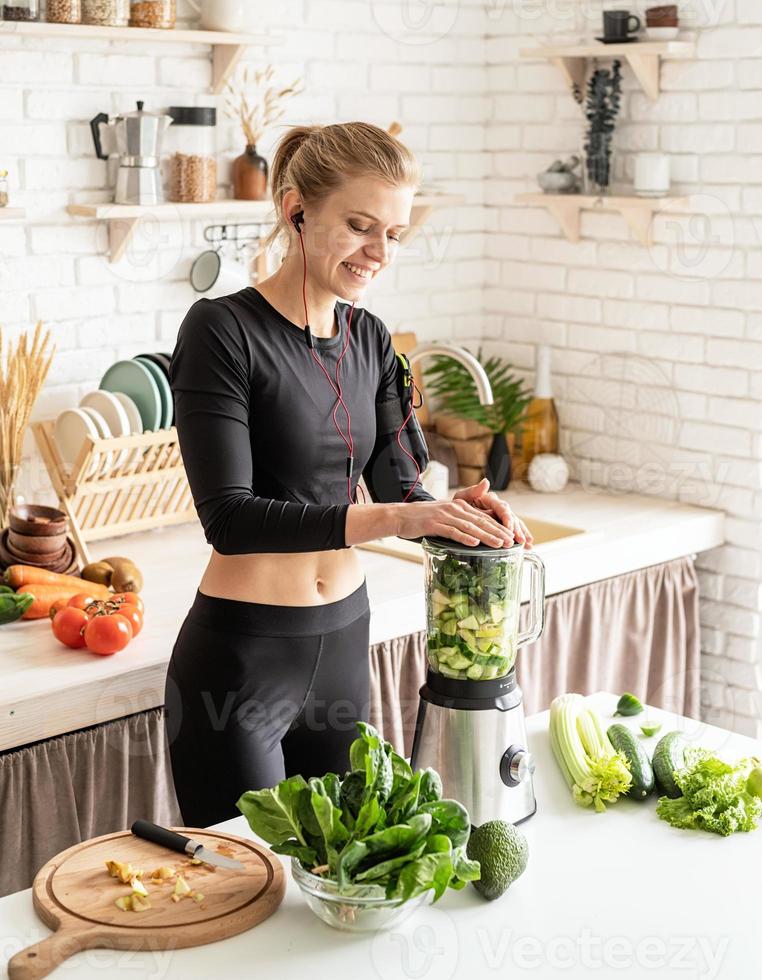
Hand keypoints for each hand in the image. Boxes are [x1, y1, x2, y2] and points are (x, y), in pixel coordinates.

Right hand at [395, 497, 515, 548]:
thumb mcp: (447, 513)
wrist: (401, 516)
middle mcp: (455, 509)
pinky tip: (474, 544)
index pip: (484, 516)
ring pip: (470, 527)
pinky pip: (452, 531)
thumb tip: (478, 527)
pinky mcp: (434, 524)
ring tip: (499, 544)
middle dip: (498, 532)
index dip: (499, 526)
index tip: (512, 535)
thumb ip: (464, 516)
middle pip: (480, 521)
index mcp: (460, 506)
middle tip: (511, 541)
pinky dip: (464, 538)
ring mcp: (444, 516)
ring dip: (486, 536)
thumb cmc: (424, 518)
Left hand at [453, 478, 533, 548]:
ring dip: (521, 534)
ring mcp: (500, 516)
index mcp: (489, 499)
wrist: (452, 515)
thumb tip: (486, 482)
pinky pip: (513, 530)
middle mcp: (497, 506)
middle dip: (516, 529)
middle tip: (519, 539)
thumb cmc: (456, 507)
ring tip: (527, 544)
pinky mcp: (501, 525)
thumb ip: (473, 491)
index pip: (501, 507)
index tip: (509, 527)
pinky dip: (520, 537)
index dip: (506, 517)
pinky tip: (528, 545)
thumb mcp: (461, 498)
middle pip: (510, 516)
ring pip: (514, 524)